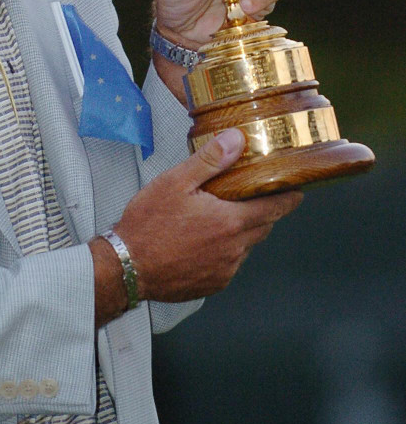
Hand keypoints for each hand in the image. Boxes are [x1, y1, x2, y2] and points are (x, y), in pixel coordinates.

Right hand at [91, 130, 301, 322]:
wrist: (127, 267)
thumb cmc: (147, 224)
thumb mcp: (175, 182)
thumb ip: (209, 161)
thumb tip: (237, 139)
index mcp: (230, 221)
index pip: (276, 208)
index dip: (289, 197)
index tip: (296, 189)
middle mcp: (235, 249)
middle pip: (262, 226)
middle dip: (260, 211)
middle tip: (248, 195)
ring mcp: (225, 270)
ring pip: (245, 246)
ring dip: (238, 232)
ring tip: (216, 218)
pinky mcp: (213, 284)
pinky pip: (228, 264)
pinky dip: (222, 251)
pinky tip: (200, 242)